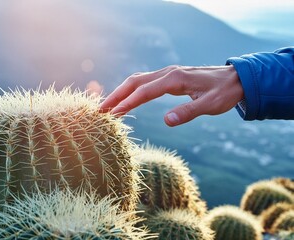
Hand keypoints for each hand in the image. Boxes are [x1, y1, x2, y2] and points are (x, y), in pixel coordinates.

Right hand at [99, 65, 243, 126]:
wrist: (236, 79)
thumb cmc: (224, 93)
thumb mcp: (210, 105)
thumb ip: (188, 112)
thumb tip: (166, 121)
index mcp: (174, 79)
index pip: (143, 92)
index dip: (127, 103)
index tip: (113, 115)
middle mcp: (167, 73)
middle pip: (134, 82)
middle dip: (115, 95)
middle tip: (100, 110)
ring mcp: (167, 73)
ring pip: (136, 80)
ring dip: (120, 92)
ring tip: (107, 106)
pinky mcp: (168, 77)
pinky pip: (144, 81)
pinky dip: (130, 90)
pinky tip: (126, 98)